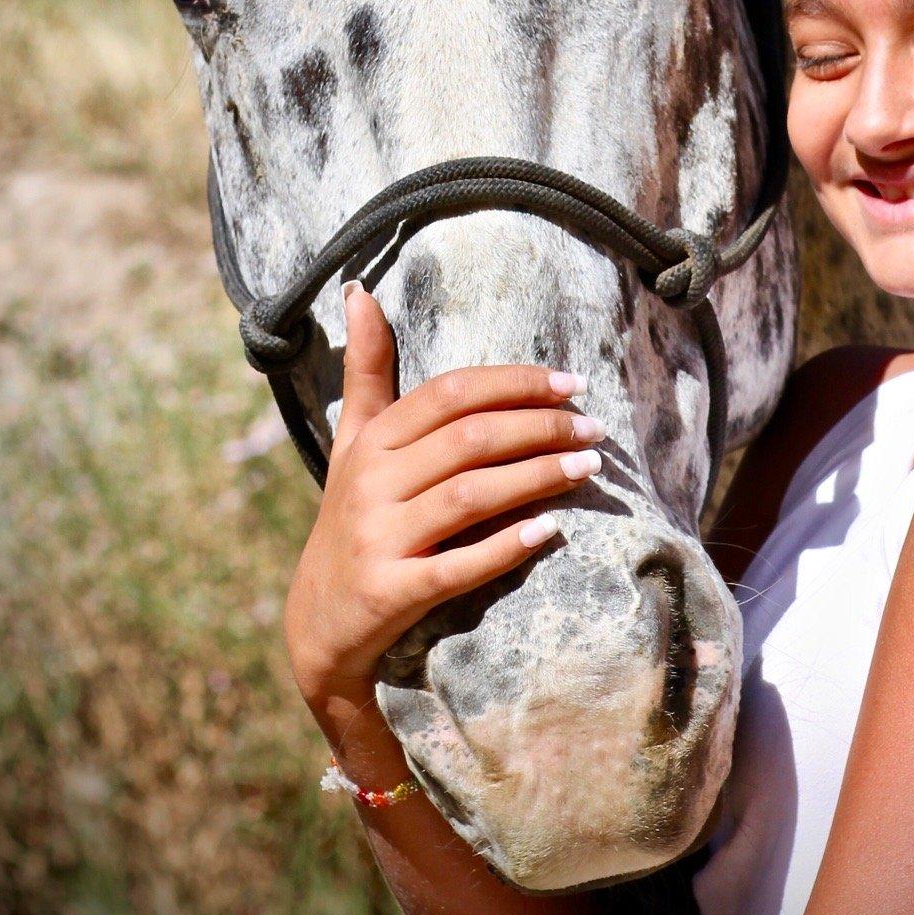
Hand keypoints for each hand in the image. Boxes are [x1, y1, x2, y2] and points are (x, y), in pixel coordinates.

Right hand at [283, 282, 603, 715]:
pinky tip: (550, 531)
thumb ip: (366, 369)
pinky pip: (457, 566)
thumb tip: (360, 291)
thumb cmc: (352, 516)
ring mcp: (380, 539)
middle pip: (469, 439)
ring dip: (537, 477)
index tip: (572, 382)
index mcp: (371, 441)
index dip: (515, 383)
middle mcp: (371, 483)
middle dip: (540, 427)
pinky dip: (505, 547)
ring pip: (470, 495)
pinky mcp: (392, 592)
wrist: (318, 623)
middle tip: (595, 428)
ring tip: (589, 467)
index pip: (450, 394)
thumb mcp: (353, 441)